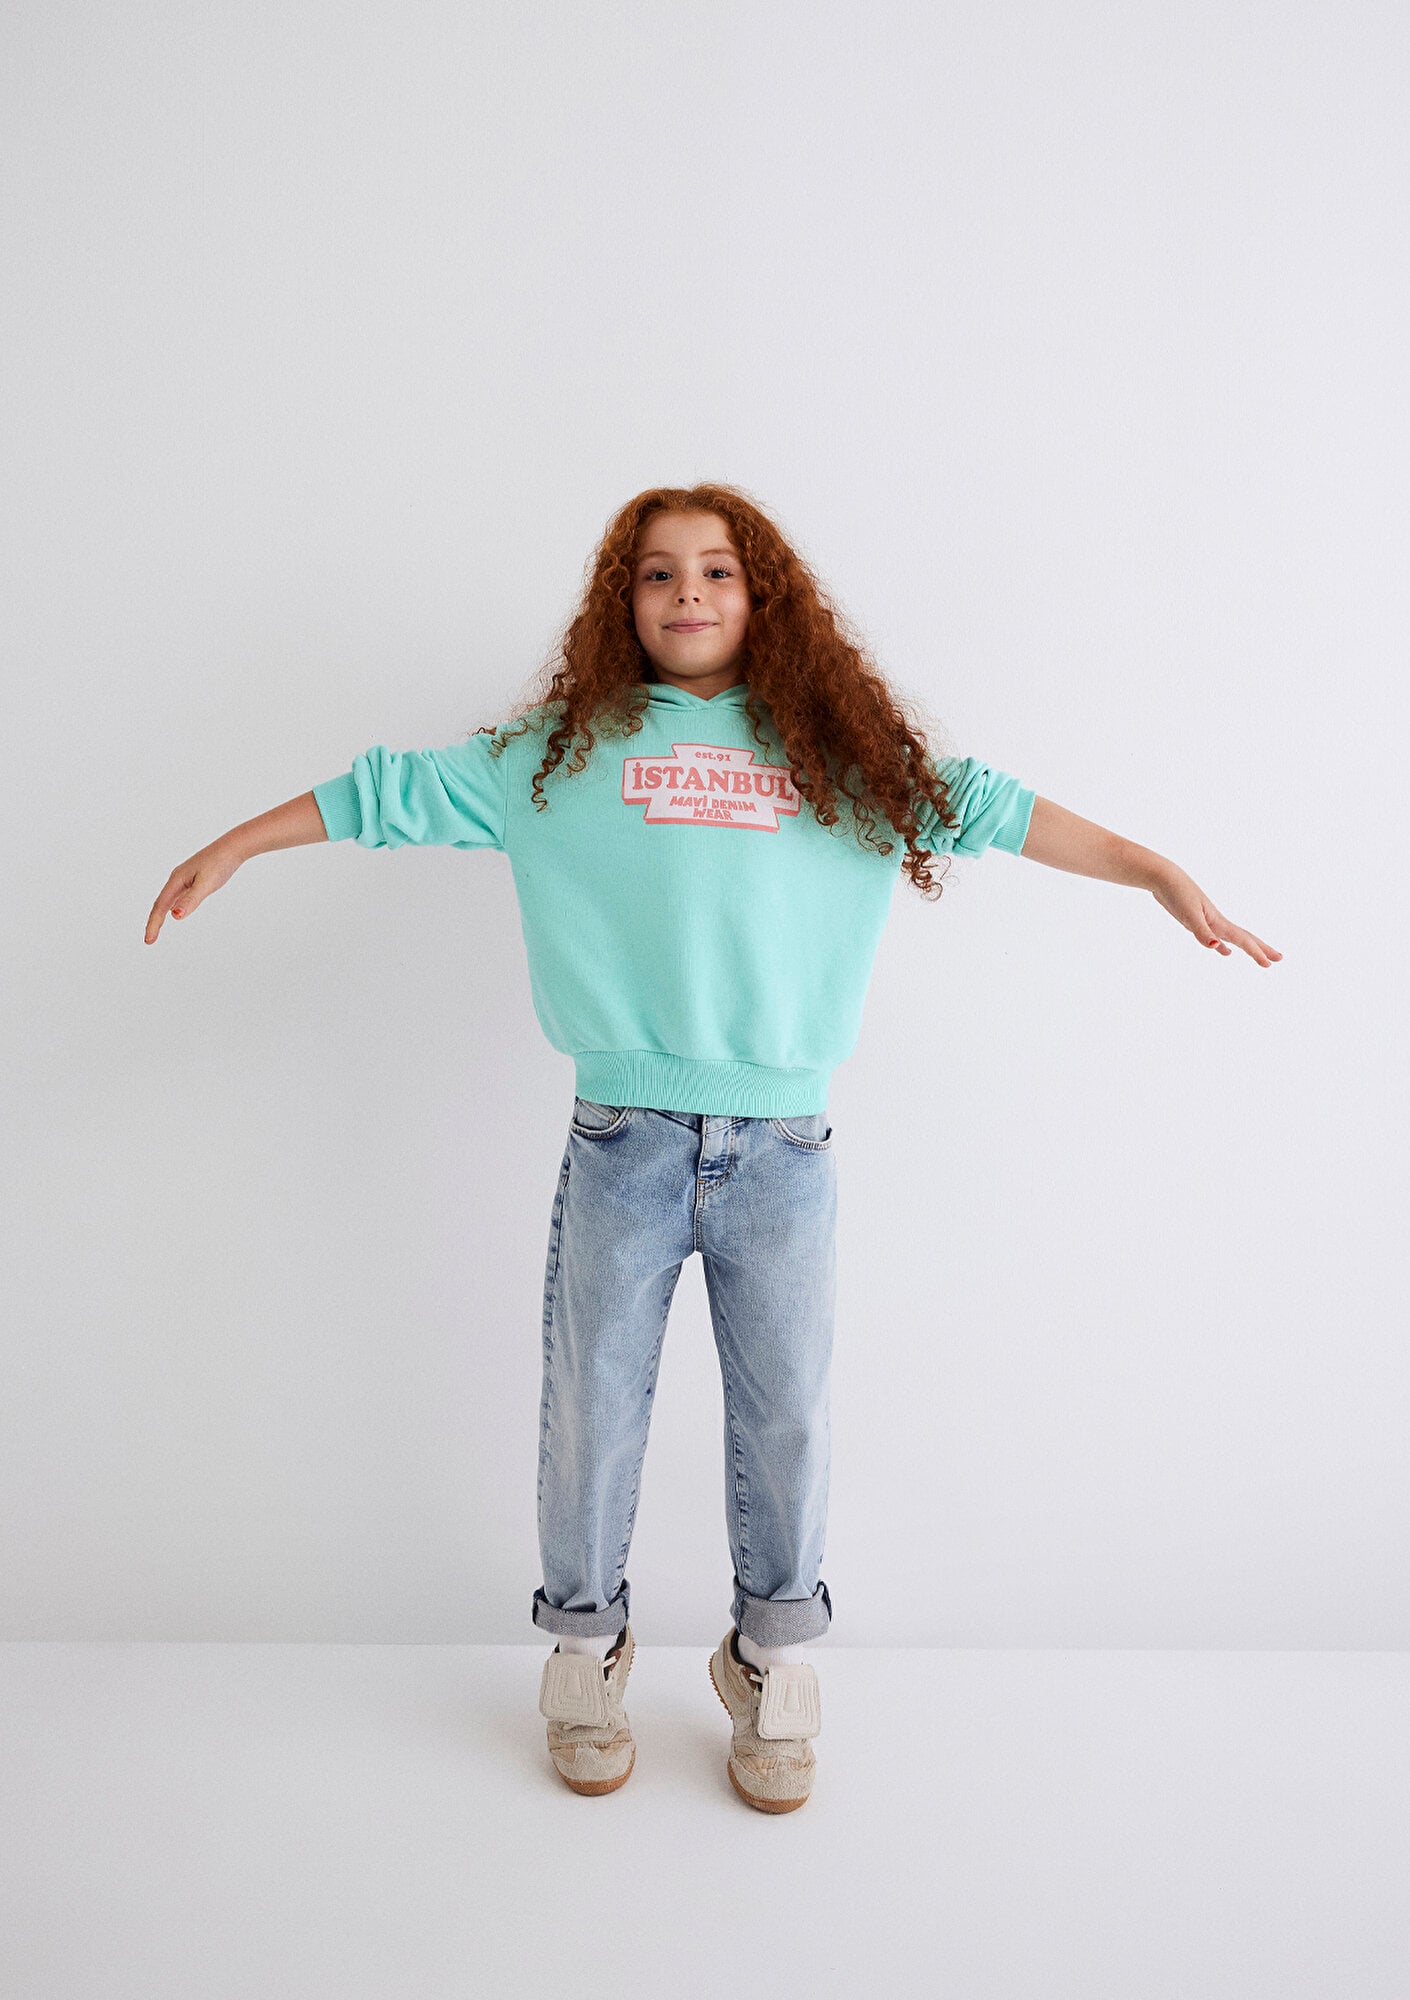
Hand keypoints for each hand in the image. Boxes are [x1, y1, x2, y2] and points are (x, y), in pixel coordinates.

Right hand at [144, 837, 243, 942]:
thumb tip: (174, 916)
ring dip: (160, 915)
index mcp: (176, 880)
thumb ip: (191, 900)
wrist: (233, 847)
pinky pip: (177, 896)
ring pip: (167, 899)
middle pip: (160, 904)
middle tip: (149, 940)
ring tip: (156, 929)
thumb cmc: (220, 864)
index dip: (153, 924)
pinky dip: (172, 906)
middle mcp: (177, 878)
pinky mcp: (193, 878)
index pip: (160, 907)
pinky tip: (175, 911)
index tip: (148, 941)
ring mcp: (184, 878)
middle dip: (154, 922)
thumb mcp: (206, 884)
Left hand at [1149, 865, 1281, 965]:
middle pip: (1245, 937)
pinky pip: (1215, 937)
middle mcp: (1217, 921)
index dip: (1256, 953)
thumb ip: (1202, 931)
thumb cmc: (1177, 894)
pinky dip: (1221, 946)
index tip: (1270, 965)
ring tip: (1258, 956)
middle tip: (1279, 959)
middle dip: (1262, 948)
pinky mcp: (1197, 921)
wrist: (1164, 878)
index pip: (1243, 940)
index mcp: (1218, 921)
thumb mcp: (1188, 914)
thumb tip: (1217, 947)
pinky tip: (1224, 951)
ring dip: (1246, 947)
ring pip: (1233, 937)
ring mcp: (1208, 921)